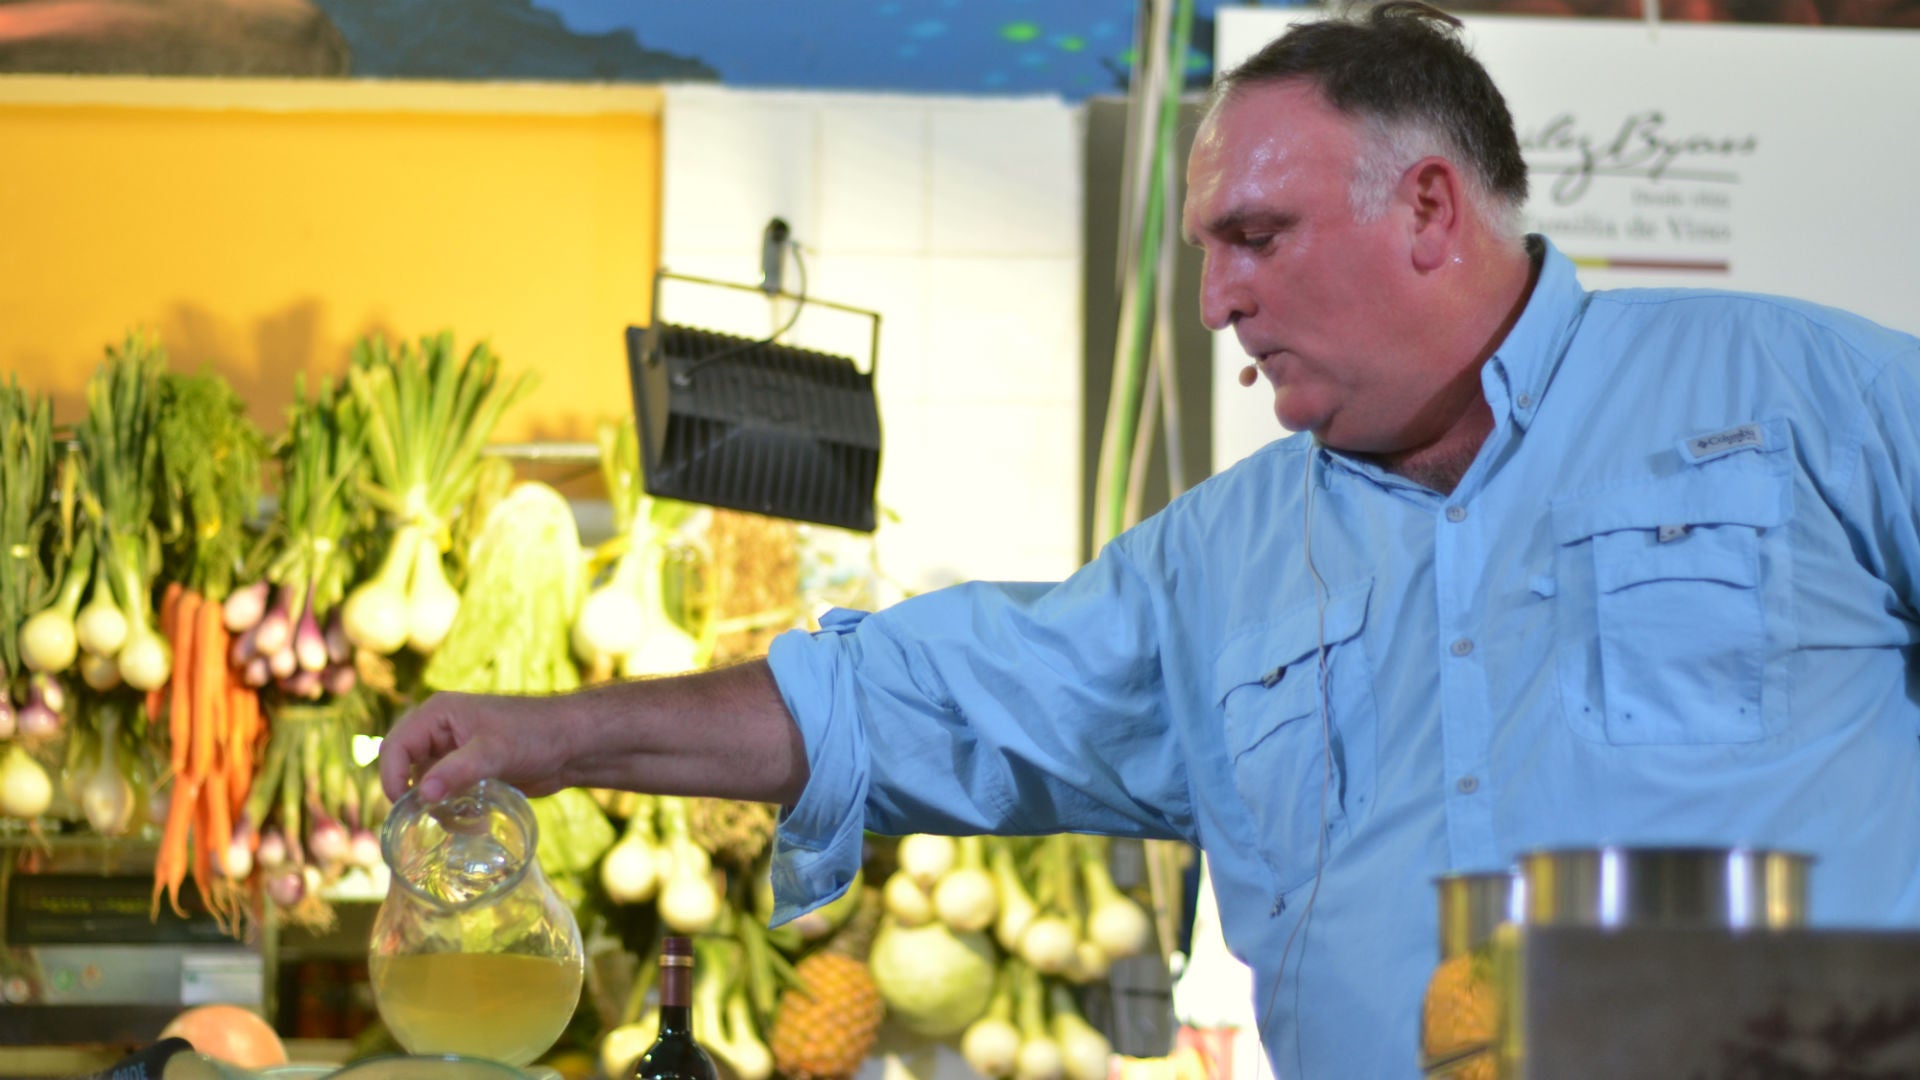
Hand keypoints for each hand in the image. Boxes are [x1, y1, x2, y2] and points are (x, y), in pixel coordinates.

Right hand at [378, 691, 576, 804]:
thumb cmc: (536, 734)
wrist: (573, 743)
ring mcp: (454, 751)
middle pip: (405, 767)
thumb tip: (420, 795)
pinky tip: (475, 820)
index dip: (391, 776)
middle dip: (415, 794)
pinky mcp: (469, 770)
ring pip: (425, 784)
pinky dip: (453, 808)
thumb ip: (456, 771)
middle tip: (428, 818)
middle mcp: (440, 731)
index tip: (404, 806)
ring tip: (463, 820)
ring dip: (437, 806)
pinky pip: (446, 793)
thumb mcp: (494, 752)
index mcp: (438, 714)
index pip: (395, 745)